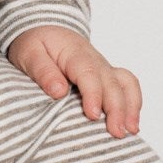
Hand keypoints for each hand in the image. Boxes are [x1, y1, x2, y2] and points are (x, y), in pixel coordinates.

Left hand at [4, 25, 141, 137]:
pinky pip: (127, 86)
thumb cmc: (35, 44)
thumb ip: (43, 71)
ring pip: (126, 83)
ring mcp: (104, 68)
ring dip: (131, 106)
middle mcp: (95, 60)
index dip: (93, 95)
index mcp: (75, 54)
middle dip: (117, 108)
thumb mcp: (30, 53)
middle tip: (116, 133)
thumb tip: (59, 91)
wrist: (45, 30)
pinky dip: (133, 104)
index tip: (92, 115)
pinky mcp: (107, 77)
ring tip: (131, 131)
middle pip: (112, 83)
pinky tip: (131, 124)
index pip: (89, 74)